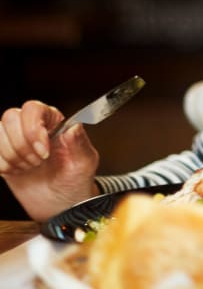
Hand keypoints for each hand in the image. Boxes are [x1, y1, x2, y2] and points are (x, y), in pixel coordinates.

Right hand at [0, 101, 99, 219]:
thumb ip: (80, 143)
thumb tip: (74, 127)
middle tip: (38, 161)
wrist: (61, 203)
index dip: (33, 128)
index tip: (44, 151)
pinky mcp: (3, 156)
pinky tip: (18, 171)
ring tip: (30, 167)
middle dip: (22, 145)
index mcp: (54, 121)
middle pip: (10, 118)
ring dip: (12, 156)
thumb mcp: (84, 163)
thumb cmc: (75, 180)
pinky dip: (3, 166)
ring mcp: (15, 140)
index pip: (33, 108)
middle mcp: (33, 126)